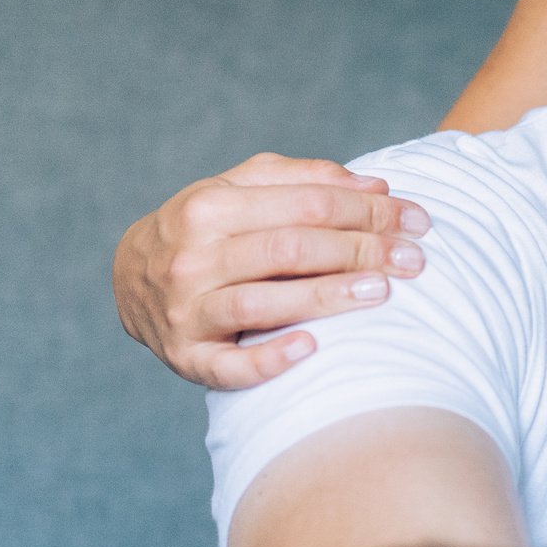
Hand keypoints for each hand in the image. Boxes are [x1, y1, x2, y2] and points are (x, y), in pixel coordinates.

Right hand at [112, 153, 432, 388]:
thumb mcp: (240, 188)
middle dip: (361, 251)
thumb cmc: (206, 228)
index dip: (368, 209)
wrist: (129, 278)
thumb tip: (377, 186)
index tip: (417, 220)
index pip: (307, 203)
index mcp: (209, 206)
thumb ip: (304, 179)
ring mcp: (186, 310)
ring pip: (264, 303)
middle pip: (291, 250)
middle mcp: (193, 257)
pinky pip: (229, 366)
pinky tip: (312, 347)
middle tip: (414, 259)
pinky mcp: (186, 357)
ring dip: (327, 298)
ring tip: (382, 292)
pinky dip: (269, 360)